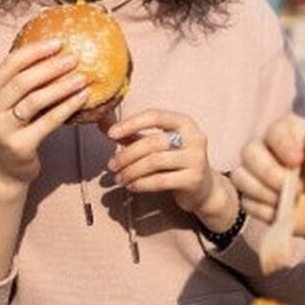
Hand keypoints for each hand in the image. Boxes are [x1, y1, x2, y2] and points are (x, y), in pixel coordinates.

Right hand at [0, 39, 87, 186]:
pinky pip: (48, 122)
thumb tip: (56, 54)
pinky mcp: (19, 146)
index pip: (10, 64)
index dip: (35, 51)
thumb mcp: (9, 104)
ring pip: (34, 100)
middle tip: (74, 57)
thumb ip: (22, 83)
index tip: (58, 42)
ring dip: (61, 87)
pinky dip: (66, 107)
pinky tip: (82, 98)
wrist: (5, 171)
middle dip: (51, 66)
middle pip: (22, 81)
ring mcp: (2, 130)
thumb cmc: (13, 129)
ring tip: (82, 78)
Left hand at [106, 110, 235, 229]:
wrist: (204, 188)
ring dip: (131, 171)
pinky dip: (141, 184)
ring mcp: (196, 159)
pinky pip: (160, 180)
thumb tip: (101, 122)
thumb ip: (131, 133)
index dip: (131, 123)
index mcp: (184, 122)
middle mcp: (194, 137)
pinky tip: (131, 186)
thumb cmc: (174, 160)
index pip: (155, 115)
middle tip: (111, 165)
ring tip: (118, 178)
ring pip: (154, 162)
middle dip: (127, 154)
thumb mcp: (155, 144)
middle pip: (152, 142)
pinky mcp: (193, 179)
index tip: (111, 134)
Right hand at [230, 119, 304, 243]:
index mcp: (289, 137)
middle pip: (249, 153)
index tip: (297, 160)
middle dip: (268, 172)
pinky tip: (281, 213)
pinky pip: (245, 202)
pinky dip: (262, 210)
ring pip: (241, 177)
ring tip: (289, 202)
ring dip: (263, 192)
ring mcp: (258, 177)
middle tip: (297, 188)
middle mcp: (268, 152)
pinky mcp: (254, 200)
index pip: (274, 132)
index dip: (281, 144)